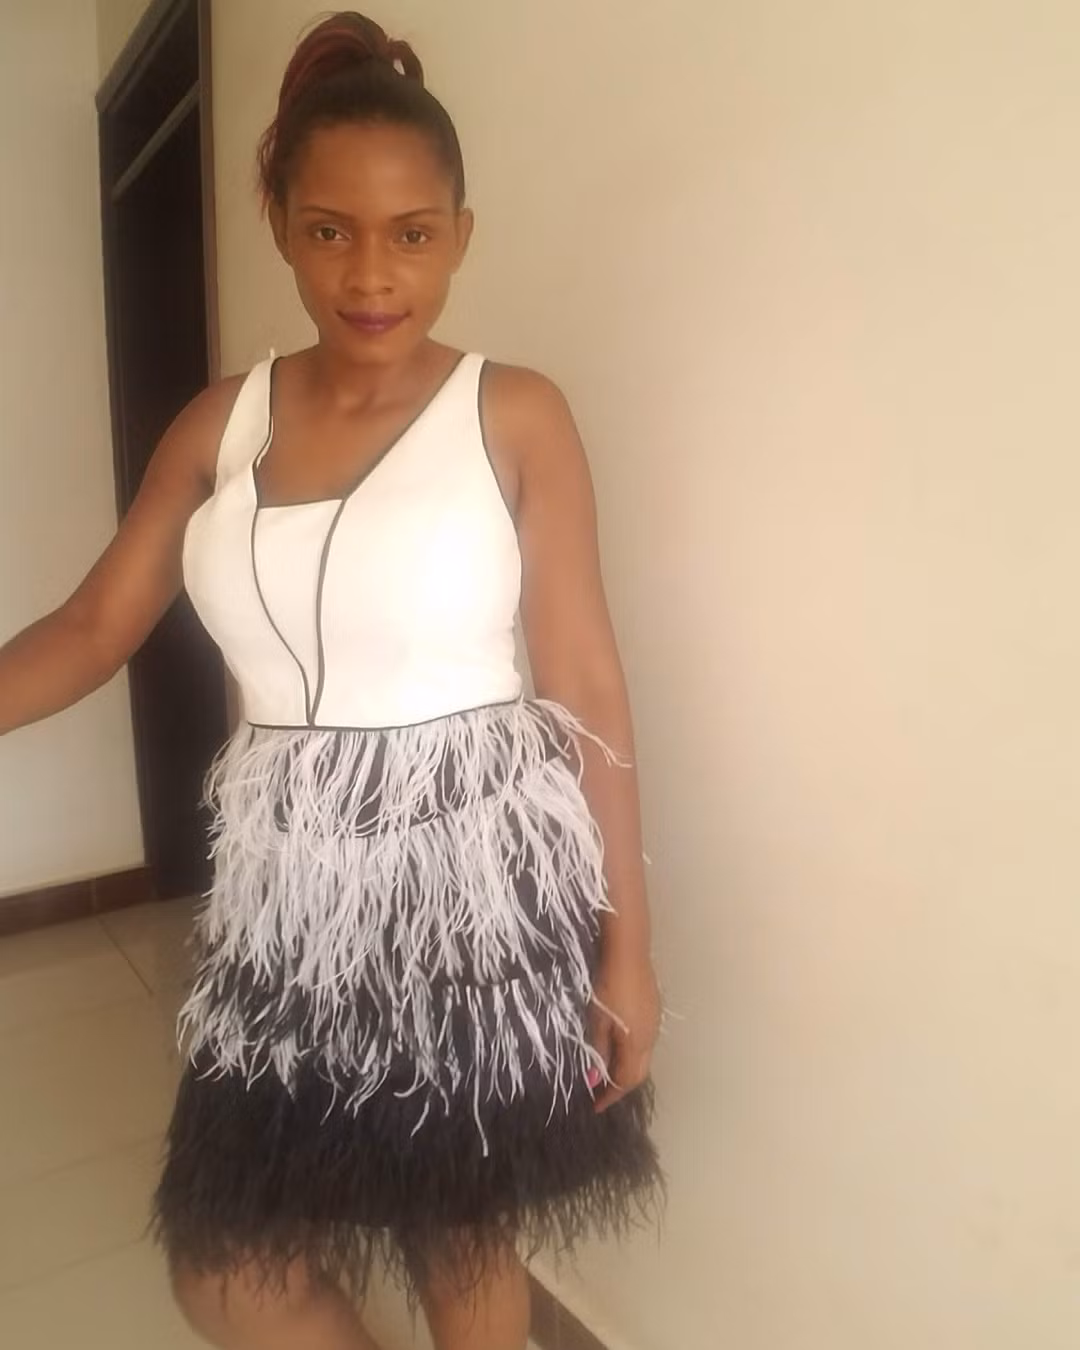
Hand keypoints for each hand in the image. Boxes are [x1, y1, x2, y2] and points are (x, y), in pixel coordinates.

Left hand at [587, 947, 660, 1112]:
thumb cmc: (609, 985)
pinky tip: (619, 1047)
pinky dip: (632, 1053)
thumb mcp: (597, 1019)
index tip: (596, 1105)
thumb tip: (594, 1078)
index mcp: (636, 1043)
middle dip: (620, 1086)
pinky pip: (645, 1042)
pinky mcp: (654, 1009)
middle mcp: (650, 1038)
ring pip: (643, 1057)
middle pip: (639, 1073)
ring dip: (626, 1068)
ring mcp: (654, 1023)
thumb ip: (598, 1049)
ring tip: (606, 1071)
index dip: (611, 1095)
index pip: (626, 1080)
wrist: (629, 952)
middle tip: (601, 1092)